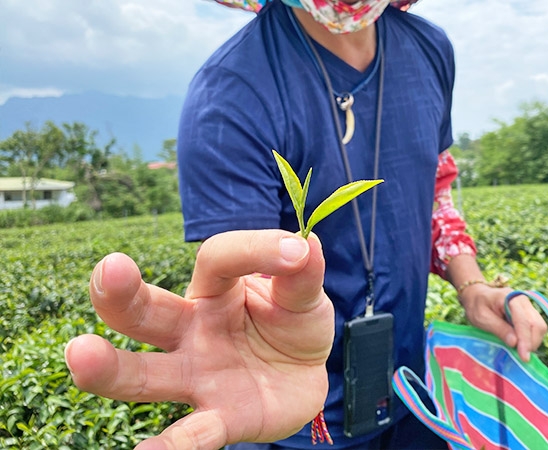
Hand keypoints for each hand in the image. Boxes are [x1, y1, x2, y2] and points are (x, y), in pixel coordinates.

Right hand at [64, 230, 333, 449]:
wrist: (303, 375)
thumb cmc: (292, 323)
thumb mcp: (305, 296)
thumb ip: (303, 274)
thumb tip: (306, 242)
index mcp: (218, 288)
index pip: (218, 259)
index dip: (254, 250)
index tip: (295, 252)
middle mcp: (193, 329)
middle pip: (150, 311)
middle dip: (123, 294)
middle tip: (109, 271)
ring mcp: (198, 375)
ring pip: (147, 374)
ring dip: (114, 368)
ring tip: (81, 357)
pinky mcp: (219, 417)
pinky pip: (191, 433)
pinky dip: (171, 446)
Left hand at [459, 284, 547, 361]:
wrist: (477, 296)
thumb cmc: (477, 306)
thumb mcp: (481, 318)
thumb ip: (498, 328)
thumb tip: (515, 343)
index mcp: (510, 298)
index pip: (523, 321)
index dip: (525, 340)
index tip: (524, 357)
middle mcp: (523, 300)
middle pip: (537, 324)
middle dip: (531, 343)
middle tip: (521, 357)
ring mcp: (528, 306)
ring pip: (540, 327)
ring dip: (532, 342)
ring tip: (519, 350)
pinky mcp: (529, 313)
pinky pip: (537, 327)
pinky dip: (531, 338)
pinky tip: (520, 344)